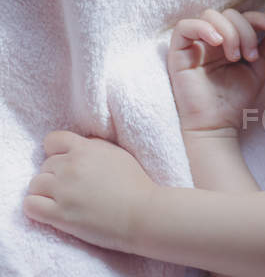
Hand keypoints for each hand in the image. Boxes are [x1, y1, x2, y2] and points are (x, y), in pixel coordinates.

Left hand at [23, 131, 155, 252]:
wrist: (144, 213)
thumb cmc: (136, 184)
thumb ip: (94, 146)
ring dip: (46, 193)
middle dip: (56, 176)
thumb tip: (78, 146)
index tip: (67, 164)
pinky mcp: (60, 214)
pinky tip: (51, 212)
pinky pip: (30, 205)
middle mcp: (71, 166)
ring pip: (35, 185)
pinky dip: (37, 208)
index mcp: (86, 149)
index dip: (57, 152)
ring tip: (64, 201)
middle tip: (74, 189)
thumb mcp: (118, 154)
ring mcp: (64, 190)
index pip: (53, 140)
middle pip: (44, 166)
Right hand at [167, 9, 264, 132]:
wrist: (217, 124)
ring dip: (229, 31)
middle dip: (244, 30)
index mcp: (229, 42)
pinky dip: (203, 28)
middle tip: (250, 56)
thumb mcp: (259, 72)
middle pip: (227, 14)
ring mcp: (194, 45)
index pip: (241, 17)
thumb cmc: (235, 99)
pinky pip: (184, 27)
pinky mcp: (178, 53)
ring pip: (209, 16)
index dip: (257, 16)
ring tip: (234, 57)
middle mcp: (211, 40)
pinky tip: (216, 42)